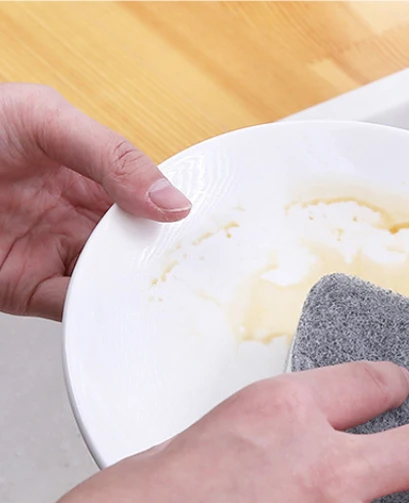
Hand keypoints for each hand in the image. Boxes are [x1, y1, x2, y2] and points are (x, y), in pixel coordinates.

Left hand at [0, 83, 189, 319]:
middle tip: (197, 268)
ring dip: (137, 286)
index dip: (179, 215)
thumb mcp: (42, 120)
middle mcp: (78, 216)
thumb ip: (111, 155)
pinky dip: (98, 310)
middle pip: (138, 245)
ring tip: (165, 290)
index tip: (209, 231)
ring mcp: (57, 254)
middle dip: (165, 257)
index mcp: (89, 173)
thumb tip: (172, 200)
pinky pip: (76, 305)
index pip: (149, 199)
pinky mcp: (33, 290)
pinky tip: (118, 304)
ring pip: (114, 279)